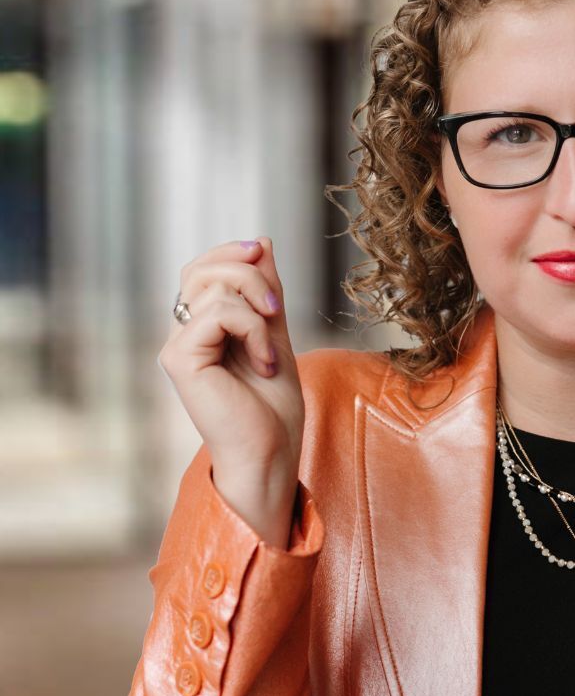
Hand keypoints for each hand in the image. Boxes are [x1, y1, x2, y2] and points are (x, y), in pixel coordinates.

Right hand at [158, 237, 305, 511]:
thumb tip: (262, 243)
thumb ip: (266, 292)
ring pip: (214, 288)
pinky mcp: (180, 359)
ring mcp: (177, 347)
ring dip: (259, 312)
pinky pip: (219, 314)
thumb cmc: (272, 406)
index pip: (201, 269)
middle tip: (275, 307)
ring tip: (270, 351)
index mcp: (201, 329)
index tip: (262, 249)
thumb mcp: (275, 333)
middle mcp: (182, 335)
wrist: (272, 452)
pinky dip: (253, 330)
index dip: (230, 252)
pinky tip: (263, 362)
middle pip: (201, 269)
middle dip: (248, 273)